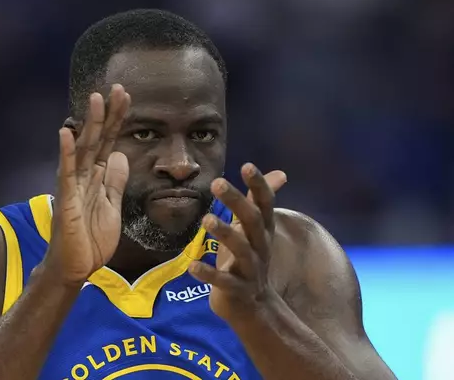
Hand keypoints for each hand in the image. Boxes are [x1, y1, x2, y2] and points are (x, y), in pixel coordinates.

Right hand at [43, 84, 130, 285]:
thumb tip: (120, 156)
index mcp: (97, 178)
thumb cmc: (90, 239)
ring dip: (89, 124)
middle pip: (97, 139)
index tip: (126, 98)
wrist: (75, 268)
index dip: (117, 121)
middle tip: (116, 89)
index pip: (108, 142)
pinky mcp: (66, 200)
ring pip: (83, 150)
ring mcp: (73, 186)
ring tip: (95, 99)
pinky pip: (66, 173)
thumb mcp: (112, 206)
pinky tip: (66, 133)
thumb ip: (114, 182)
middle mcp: (84, 176)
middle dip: (107, 114)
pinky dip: (66, 153)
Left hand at [189, 163, 282, 320]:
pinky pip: (224, 282)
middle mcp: (261, 247)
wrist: (253, 307)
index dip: (259, 185)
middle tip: (217, 182)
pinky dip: (209, 274)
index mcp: (263, 231)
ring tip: (206, 219)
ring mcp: (251, 269)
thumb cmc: (249, 259)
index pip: (266, 204)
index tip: (247, 166)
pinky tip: (192, 266)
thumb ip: (259, 201)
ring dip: (225, 233)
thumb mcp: (254, 229)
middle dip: (237, 202)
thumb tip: (280, 173)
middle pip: (253, 221)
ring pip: (242, 250)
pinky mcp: (237, 289)